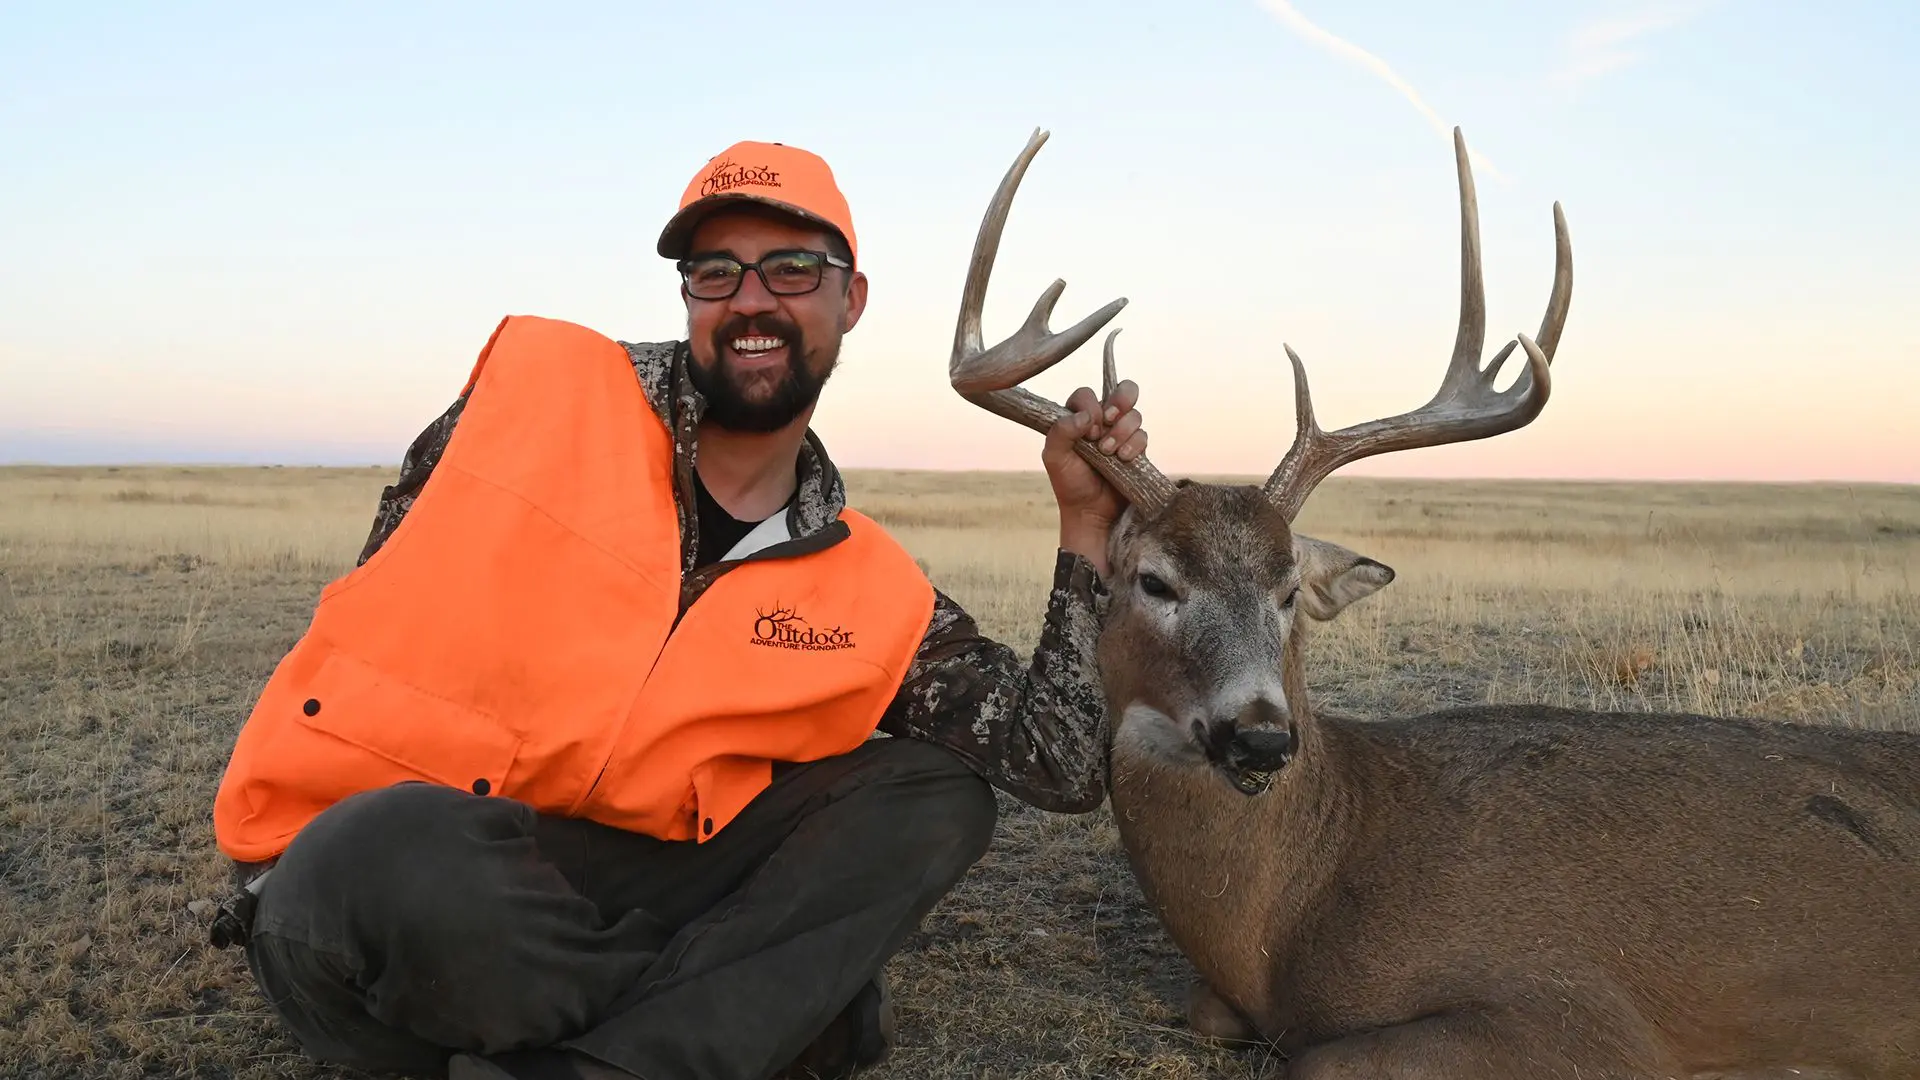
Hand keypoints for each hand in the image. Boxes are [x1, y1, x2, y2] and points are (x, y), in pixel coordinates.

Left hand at [1043, 378, 1147, 574]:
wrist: (1091, 513)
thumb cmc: (1070, 484)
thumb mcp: (1054, 457)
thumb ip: (1060, 430)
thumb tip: (1085, 415)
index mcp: (1077, 419)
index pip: (1086, 395)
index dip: (1090, 406)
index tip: (1087, 429)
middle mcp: (1101, 423)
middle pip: (1122, 391)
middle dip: (1120, 400)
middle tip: (1109, 419)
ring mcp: (1121, 435)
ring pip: (1134, 414)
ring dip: (1122, 430)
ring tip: (1109, 452)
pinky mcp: (1137, 450)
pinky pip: (1144, 435)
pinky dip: (1135, 445)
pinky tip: (1123, 459)